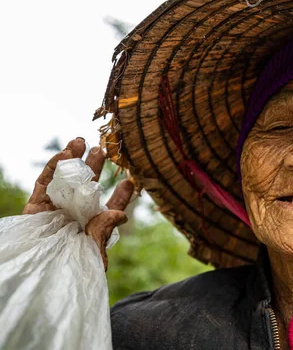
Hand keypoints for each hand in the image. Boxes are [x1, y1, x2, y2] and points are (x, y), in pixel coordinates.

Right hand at [23, 137, 133, 269]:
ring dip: (73, 160)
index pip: (109, 209)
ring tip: (81, 141)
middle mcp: (74, 217)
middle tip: (103, 150)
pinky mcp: (35, 209)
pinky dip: (54, 166)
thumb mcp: (92, 254)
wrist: (42, 278)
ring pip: (65, 180)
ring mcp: (54, 211)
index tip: (129, 182)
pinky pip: (45, 183)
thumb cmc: (72, 272)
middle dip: (95, 168)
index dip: (120, 196)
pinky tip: (66, 152)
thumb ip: (103, 232)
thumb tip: (120, 214)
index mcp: (93, 229)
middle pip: (86, 187)